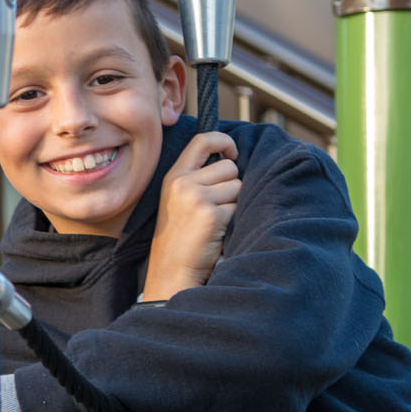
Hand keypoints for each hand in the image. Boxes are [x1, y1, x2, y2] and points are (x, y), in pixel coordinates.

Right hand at [142, 132, 239, 299]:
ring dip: (235, 203)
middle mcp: (183, 183)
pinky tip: (218, 231)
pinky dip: (234, 219)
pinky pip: (239, 207)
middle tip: (217, 206)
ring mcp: (197, 198)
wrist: (171, 271)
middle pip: (229, 167)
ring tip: (216, 220)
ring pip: (238, 186)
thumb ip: (196, 176)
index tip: (232, 153)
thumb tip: (230, 159)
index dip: (224, 141)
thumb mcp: (177, 199)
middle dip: (232, 185)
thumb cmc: (179, 237)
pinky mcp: (211, 216)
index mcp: (174, 176)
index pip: (203, 140)